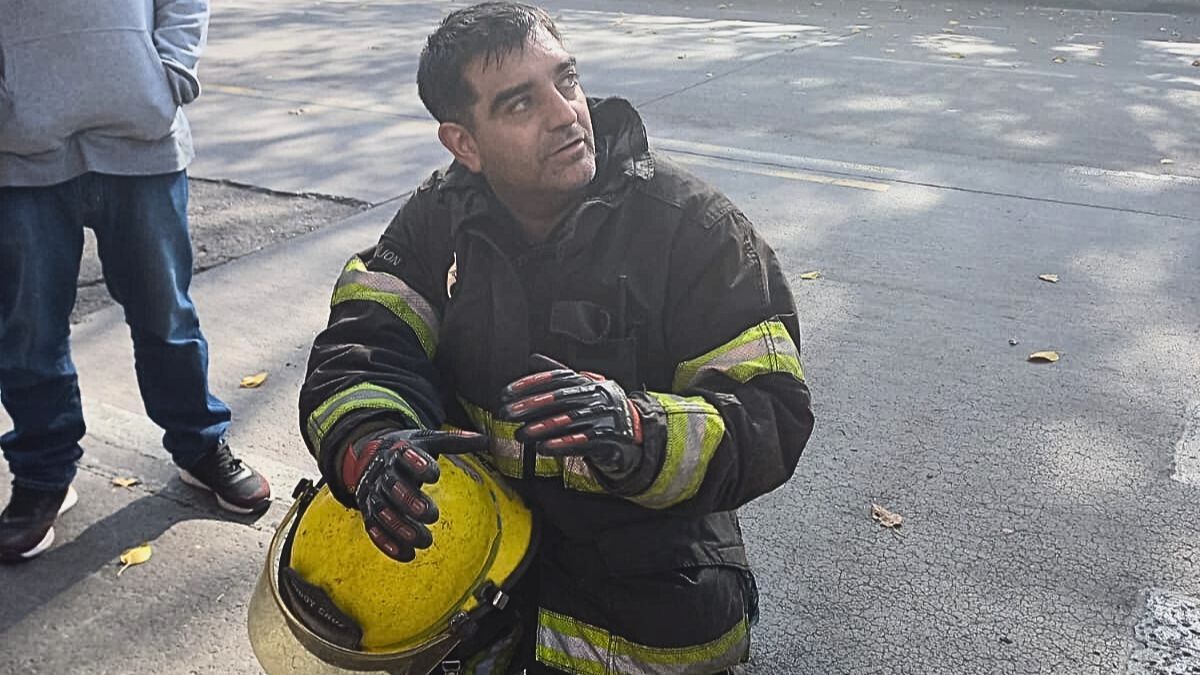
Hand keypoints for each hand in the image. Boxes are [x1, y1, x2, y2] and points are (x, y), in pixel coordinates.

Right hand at [339, 429, 487, 561]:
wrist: (370, 454)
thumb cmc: (407, 449)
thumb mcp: (428, 440)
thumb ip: (455, 441)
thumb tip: (487, 440)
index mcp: (399, 451)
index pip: (406, 455)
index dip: (418, 465)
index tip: (435, 475)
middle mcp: (383, 472)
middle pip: (393, 486)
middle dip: (410, 501)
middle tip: (431, 515)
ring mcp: (373, 492)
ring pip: (383, 511)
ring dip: (401, 528)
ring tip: (424, 541)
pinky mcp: (368, 511)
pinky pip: (373, 528)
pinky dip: (387, 543)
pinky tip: (406, 554)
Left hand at [498, 354, 643, 475]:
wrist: (635, 433)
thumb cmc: (600, 410)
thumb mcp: (582, 389)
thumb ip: (558, 375)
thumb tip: (532, 358)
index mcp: (589, 381)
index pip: (556, 378)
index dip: (530, 384)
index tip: (507, 392)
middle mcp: (598, 395)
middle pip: (560, 398)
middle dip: (531, 405)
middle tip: (507, 412)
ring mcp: (606, 415)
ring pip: (570, 420)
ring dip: (543, 427)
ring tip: (521, 434)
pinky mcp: (611, 437)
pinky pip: (585, 441)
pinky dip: (563, 444)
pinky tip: (544, 448)